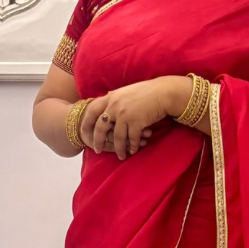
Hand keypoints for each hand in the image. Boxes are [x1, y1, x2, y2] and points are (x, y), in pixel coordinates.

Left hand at [80, 76, 194, 159]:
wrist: (164, 93)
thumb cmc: (147, 92)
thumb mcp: (126, 92)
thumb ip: (115, 98)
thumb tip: (106, 101)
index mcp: (110, 97)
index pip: (92, 111)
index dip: (86, 124)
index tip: (85, 134)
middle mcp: (114, 105)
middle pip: (100, 127)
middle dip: (97, 141)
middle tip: (97, 150)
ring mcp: (125, 114)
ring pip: (117, 137)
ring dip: (118, 149)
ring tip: (120, 156)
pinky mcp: (136, 122)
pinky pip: (131, 139)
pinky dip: (132, 146)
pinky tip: (133, 151)